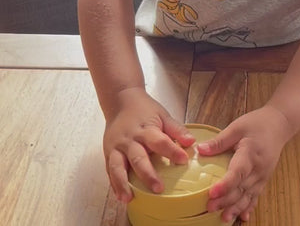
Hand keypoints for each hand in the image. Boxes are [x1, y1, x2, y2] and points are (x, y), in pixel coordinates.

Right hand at [103, 87, 194, 202]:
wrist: (120, 100)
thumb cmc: (144, 110)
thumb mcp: (162, 115)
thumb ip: (176, 129)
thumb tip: (191, 141)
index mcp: (146, 129)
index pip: (160, 141)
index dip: (172, 151)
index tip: (183, 160)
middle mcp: (130, 139)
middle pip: (138, 158)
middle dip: (148, 174)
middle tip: (159, 188)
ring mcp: (117, 147)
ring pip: (118, 167)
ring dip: (123, 183)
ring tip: (129, 198)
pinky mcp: (108, 153)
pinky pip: (110, 170)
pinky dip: (114, 184)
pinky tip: (120, 196)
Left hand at [197, 106, 291, 222]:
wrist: (279, 124)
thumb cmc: (257, 123)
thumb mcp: (237, 127)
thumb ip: (219, 140)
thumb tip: (200, 150)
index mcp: (250, 153)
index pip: (237, 172)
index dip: (225, 184)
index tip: (212, 193)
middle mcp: (258, 168)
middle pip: (241, 188)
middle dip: (226, 200)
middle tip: (209, 208)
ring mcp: (263, 175)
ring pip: (249, 195)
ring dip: (236, 208)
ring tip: (224, 218)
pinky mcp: (264, 178)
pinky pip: (256, 195)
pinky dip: (249, 207)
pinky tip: (242, 217)